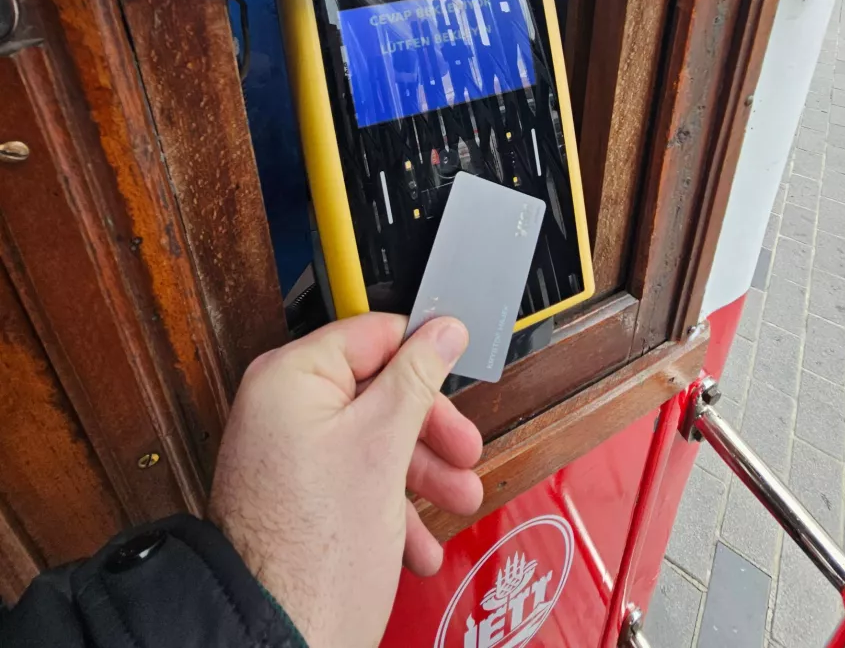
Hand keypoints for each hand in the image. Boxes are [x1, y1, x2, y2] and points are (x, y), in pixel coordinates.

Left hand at [208, 312, 482, 647]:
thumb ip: (417, 379)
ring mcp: (285, 457)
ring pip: (370, 442)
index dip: (424, 353)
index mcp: (291, 378)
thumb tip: (442, 330)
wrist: (275, 640)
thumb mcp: (384, 446)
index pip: (373, 335)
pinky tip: (417, 542)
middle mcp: (280, 410)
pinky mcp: (293, 499)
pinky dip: (389, 506)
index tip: (461, 361)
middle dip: (430, 430)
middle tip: (465, 451)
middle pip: (377, 393)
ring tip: (456, 501)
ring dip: (421, 473)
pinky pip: (351, 482)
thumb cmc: (314, 549)